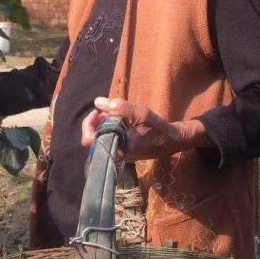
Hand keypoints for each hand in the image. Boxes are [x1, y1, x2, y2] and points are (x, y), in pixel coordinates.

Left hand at [81, 97, 210, 160]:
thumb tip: (98, 102)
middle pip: (93, 139)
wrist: (171, 142)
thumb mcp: (141, 113)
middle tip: (108, 111)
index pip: (88, 140)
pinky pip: (109, 141)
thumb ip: (119, 107)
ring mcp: (118, 156)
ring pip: (101, 140)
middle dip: (97, 122)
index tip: (98, 112)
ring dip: (104, 125)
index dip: (88, 124)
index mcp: (117, 147)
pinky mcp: (122, 154)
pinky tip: (121, 122)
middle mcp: (115, 154)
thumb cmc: (157, 127)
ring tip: (115, 115)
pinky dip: (110, 130)